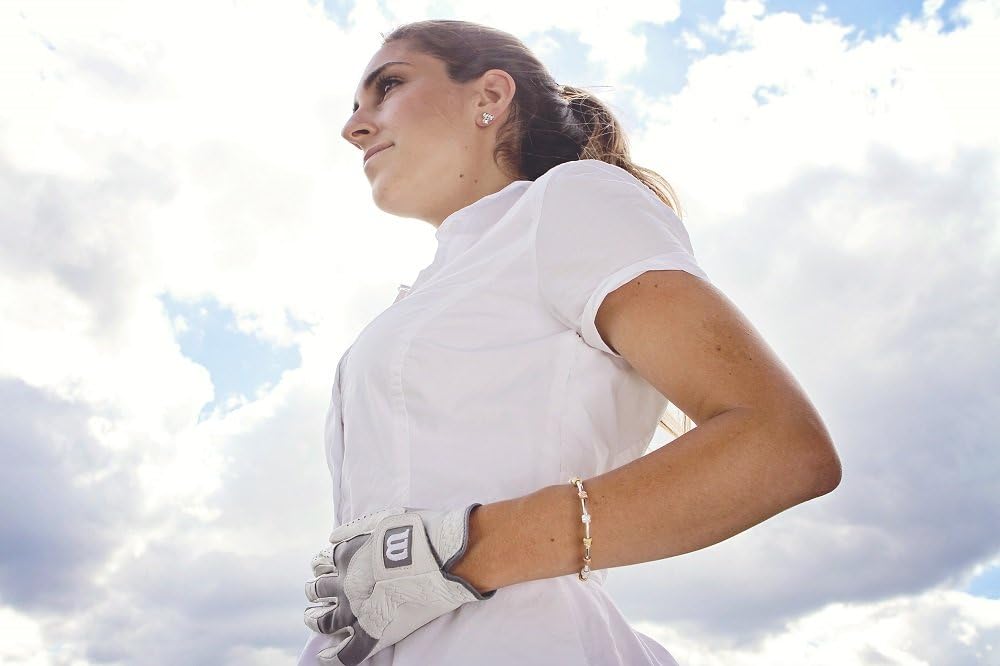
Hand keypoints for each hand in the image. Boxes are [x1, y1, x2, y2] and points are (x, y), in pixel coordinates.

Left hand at [303, 504, 494, 664]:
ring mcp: (357, 611)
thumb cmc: (419, 533)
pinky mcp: (374, 632)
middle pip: (318, 590)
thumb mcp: (384, 519)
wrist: (442, 555)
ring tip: (314, 618)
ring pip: (324, 621)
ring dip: (315, 619)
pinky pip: (345, 652)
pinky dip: (331, 656)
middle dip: (315, 591)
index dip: (321, 566)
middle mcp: (346, 584)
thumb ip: (356, 528)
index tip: (324, 568)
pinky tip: (325, 656)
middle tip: (315, 594)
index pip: (322, 562)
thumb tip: (332, 536)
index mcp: (348, 556)